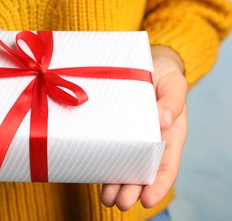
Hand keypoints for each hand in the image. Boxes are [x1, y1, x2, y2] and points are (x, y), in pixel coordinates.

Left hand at [100, 45, 187, 210]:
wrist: (145, 62)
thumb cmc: (163, 74)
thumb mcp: (173, 83)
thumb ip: (172, 100)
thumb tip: (164, 121)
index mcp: (169, 134)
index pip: (166, 165)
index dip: (159, 185)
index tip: (149, 200)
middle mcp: (148, 140)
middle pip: (142, 171)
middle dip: (132, 190)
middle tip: (120, 202)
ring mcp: (128, 135)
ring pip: (123, 165)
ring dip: (115, 184)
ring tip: (106, 199)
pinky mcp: (111, 128)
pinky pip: (107, 147)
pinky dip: (101, 163)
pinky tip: (92, 173)